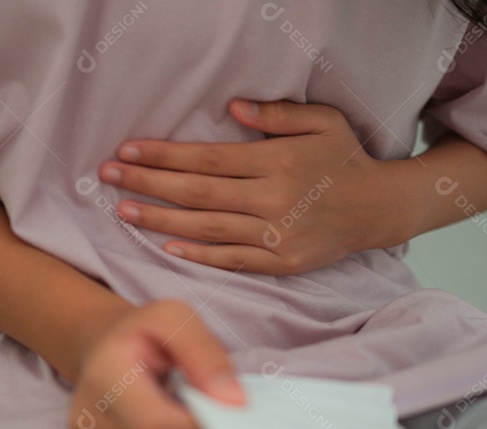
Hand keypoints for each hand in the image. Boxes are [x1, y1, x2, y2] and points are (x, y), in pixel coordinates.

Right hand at [69, 300, 244, 428]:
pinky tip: (178, 426)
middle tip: (223, 406)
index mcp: (104, 380)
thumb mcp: (175, 318)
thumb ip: (206, 355)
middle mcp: (92, 426)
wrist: (102, 352)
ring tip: (195, 411)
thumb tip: (235, 403)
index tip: (241, 416)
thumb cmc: (141, 333)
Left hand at [98, 100, 415, 273]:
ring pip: (206, 229)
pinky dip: (198, 255)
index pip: (206, 159)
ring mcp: (276, 235)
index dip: (163, 155)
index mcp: (276, 162)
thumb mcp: (321, 122)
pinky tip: (166, 247)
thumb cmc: (345, 159)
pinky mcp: (281, 263)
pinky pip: (231, 260)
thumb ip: (277, 114)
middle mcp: (272, 199)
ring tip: (123, 212)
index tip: (127, 150)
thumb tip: (232, 107)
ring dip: (160, 221)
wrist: (379, 208)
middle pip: (196, 193)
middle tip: (107, 176)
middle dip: (147, 184)